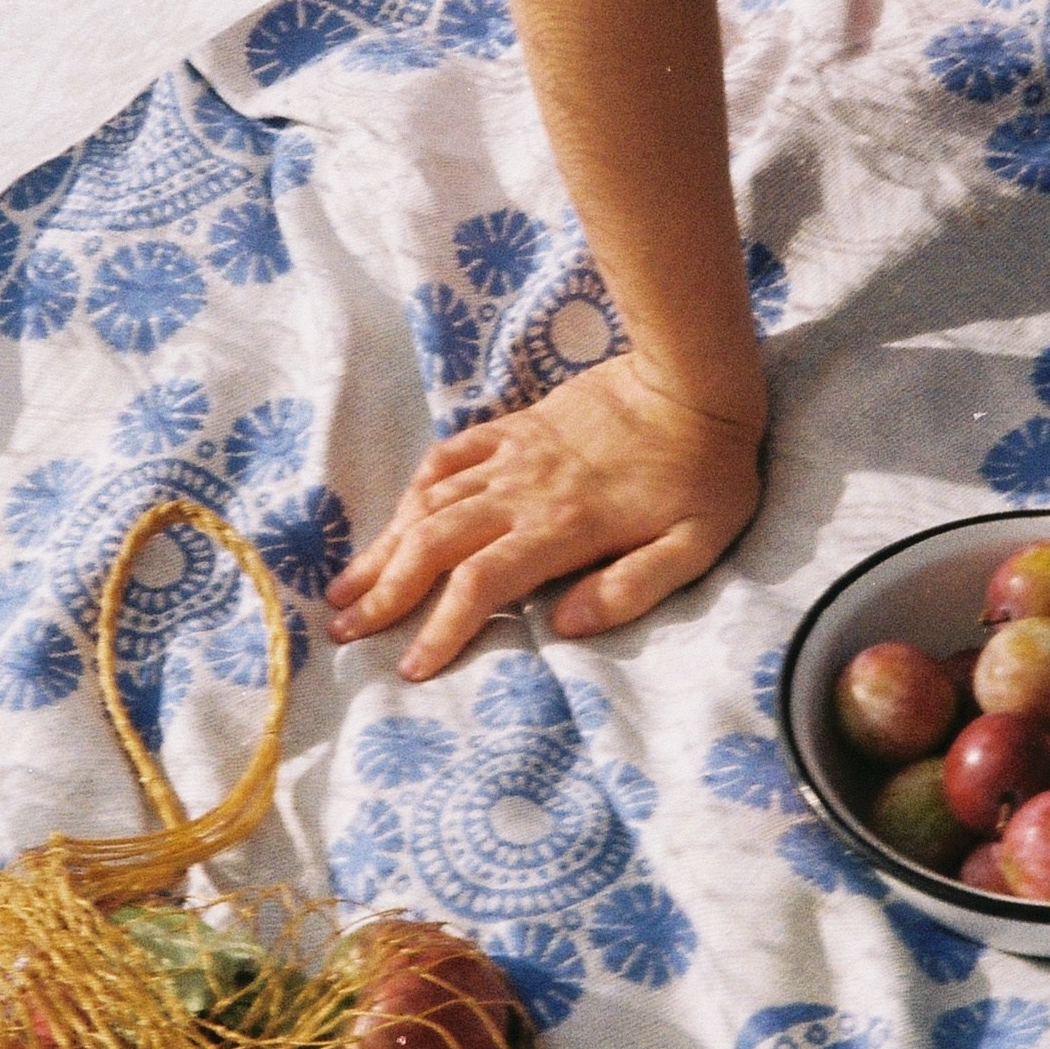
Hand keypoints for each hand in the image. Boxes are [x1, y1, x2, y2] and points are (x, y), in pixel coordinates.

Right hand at [326, 357, 766, 682]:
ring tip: (348, 584)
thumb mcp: (694, 546)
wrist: (694, 380)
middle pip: (433, 545)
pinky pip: (450, 455)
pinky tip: (399, 513)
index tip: (411, 668)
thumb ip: (630, 589)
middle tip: (344, 629)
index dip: (439, 629)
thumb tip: (565, 627)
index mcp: (561, 528)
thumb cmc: (705, 472)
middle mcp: (522, 493)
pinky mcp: (516, 426)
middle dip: (385, 592)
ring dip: (385, 545)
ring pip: (430, 503)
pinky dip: (417, 487)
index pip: (480, 586)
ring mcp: (513, 455)